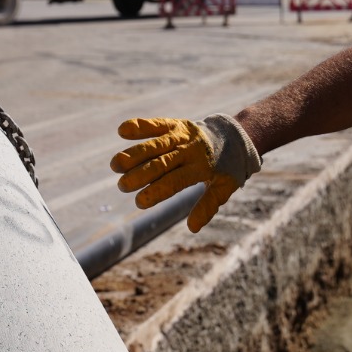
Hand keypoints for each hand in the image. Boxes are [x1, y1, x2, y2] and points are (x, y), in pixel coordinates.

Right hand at [111, 115, 261, 232]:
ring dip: (135, 153)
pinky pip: (157, 124)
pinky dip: (140, 126)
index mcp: (202, 167)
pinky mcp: (175, 124)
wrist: (234, 135)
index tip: (139, 202)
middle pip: (162, 162)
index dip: (157, 191)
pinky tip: (122, 130)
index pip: (176, 181)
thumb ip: (208, 206)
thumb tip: (192, 228)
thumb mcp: (224, 188)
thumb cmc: (226, 167)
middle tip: (122, 186)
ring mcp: (182, 135)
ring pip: (156, 144)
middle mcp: (190, 150)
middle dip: (141, 174)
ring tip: (116, 164)